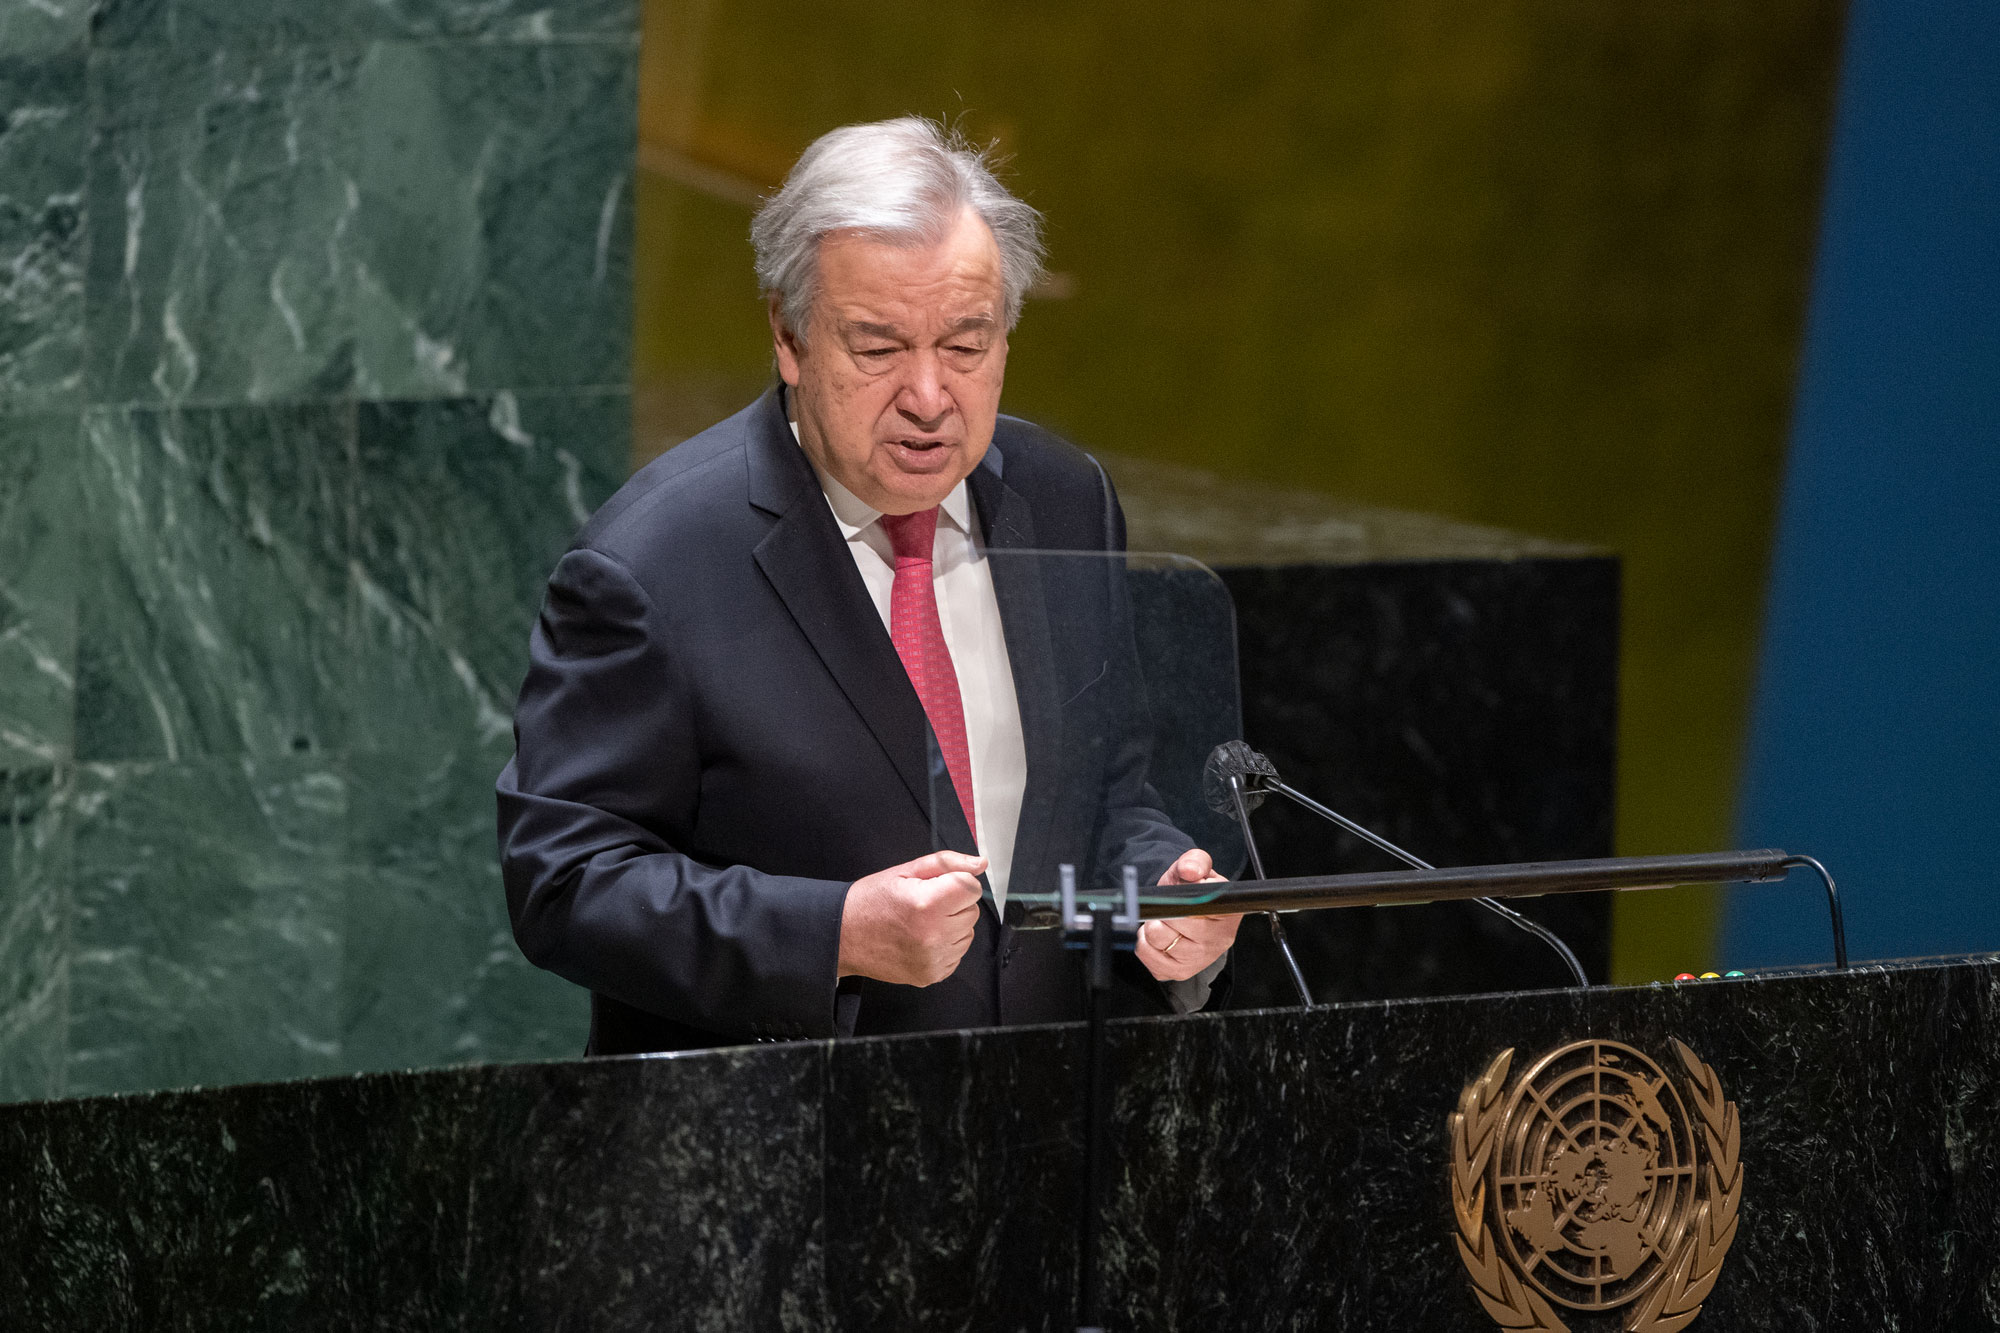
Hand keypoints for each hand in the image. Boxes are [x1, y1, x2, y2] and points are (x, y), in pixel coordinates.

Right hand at [837, 850, 986, 986]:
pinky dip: (945, 946)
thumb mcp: (905, 870)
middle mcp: (934, 935)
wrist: (844, 936)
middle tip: (924, 904)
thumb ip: (947, 863)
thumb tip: (980, 863)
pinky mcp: (931, 975)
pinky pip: (957, 954)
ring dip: (951, 926)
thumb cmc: (872, 901)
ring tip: (922, 923)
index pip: (973, 888)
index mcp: (927, 904)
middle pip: (972, 911)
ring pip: (967, 933)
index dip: (956, 882)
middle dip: (954, 904)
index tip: (938, 886)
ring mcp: (933, 959)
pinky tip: (921, 939)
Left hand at [1137, 848, 1241, 982]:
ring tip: (1164, 922)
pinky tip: (1158, 937)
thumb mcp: (1196, 867)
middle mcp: (1218, 940)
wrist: (1184, 910)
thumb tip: (1189, 871)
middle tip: (1169, 908)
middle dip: (1164, 912)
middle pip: (1173, 924)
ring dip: (1152, 927)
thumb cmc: (1191, 890)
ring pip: (1157, 939)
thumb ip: (1194, 862)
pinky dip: (1145, 943)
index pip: (1199, 909)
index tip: (1177, 896)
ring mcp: (1199, 960)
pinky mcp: (1179, 972)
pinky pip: (1147, 955)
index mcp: (1228, 913)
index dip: (1181, 902)